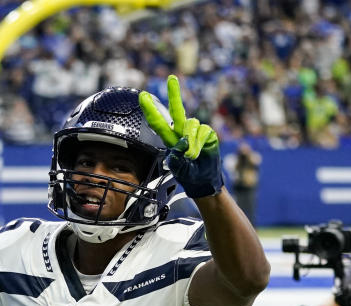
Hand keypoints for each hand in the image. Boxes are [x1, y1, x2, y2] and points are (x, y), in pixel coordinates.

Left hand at [139, 75, 224, 198]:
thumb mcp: (179, 169)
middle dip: (174, 93)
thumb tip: (184, 142)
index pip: (158, 123)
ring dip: (191, 143)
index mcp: (170, 139)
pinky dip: (199, 144)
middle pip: (177, 110)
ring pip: (191, 125)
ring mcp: (196, 131)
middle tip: (172, 78)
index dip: (151, 110)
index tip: (143, 96)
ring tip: (192, 157)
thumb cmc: (189, 175)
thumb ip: (178, 157)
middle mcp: (182, 132)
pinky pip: (202, 132)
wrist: (204, 181)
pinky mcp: (207, 133)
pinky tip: (200, 153)